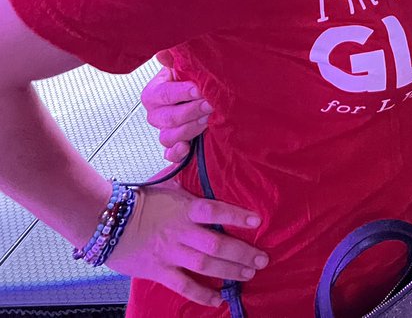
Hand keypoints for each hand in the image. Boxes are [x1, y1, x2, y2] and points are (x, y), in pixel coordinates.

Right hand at [107, 183, 267, 305]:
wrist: (106, 222)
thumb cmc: (140, 201)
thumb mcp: (167, 184)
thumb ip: (188, 177)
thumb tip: (197, 153)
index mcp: (184, 209)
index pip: (214, 211)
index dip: (236, 216)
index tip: (257, 220)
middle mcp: (181, 232)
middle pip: (217, 244)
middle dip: (243, 253)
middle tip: (263, 259)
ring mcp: (170, 253)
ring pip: (205, 265)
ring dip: (230, 271)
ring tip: (250, 273)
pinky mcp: (159, 271)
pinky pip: (183, 286)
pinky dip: (201, 294)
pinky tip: (218, 299)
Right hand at [142, 52, 210, 161]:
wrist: (202, 97)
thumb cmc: (191, 81)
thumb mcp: (182, 66)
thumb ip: (173, 59)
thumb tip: (163, 52)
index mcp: (154, 93)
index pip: (163, 94)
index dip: (181, 93)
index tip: (198, 89)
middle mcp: (156, 114)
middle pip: (168, 117)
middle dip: (191, 110)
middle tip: (210, 104)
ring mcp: (164, 131)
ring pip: (169, 136)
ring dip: (190, 129)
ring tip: (208, 119)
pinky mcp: (173, 146)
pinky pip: (170, 155)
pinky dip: (177, 153)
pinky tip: (187, 148)